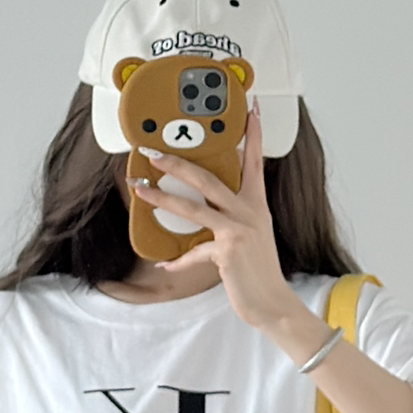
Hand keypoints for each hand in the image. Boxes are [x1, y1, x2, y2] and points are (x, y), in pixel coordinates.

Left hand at [131, 106, 302, 334]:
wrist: (272, 302)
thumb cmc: (258, 271)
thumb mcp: (252, 236)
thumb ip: (233, 218)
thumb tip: (206, 211)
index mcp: (256, 204)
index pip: (255, 162)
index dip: (253, 135)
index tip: (250, 109)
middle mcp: (248, 212)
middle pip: (208, 179)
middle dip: (178, 163)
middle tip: (154, 152)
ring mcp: (238, 230)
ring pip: (193, 207)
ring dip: (162, 198)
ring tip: (140, 189)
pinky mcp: (227, 251)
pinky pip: (194, 252)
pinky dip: (178, 261)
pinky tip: (164, 263)